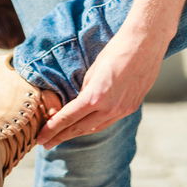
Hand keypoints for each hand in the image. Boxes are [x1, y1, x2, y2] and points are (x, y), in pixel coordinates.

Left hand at [37, 29, 167, 148]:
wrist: (145, 43)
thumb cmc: (116, 50)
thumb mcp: (93, 69)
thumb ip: (85, 90)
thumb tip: (78, 104)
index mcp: (96, 96)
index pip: (68, 117)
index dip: (52, 129)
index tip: (40, 137)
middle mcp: (110, 108)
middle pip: (80, 128)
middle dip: (61, 136)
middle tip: (45, 144)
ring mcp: (123, 110)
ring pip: (95, 128)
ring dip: (77, 133)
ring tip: (63, 137)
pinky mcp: (132, 107)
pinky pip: (110, 121)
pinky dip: (95, 125)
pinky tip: (87, 126)